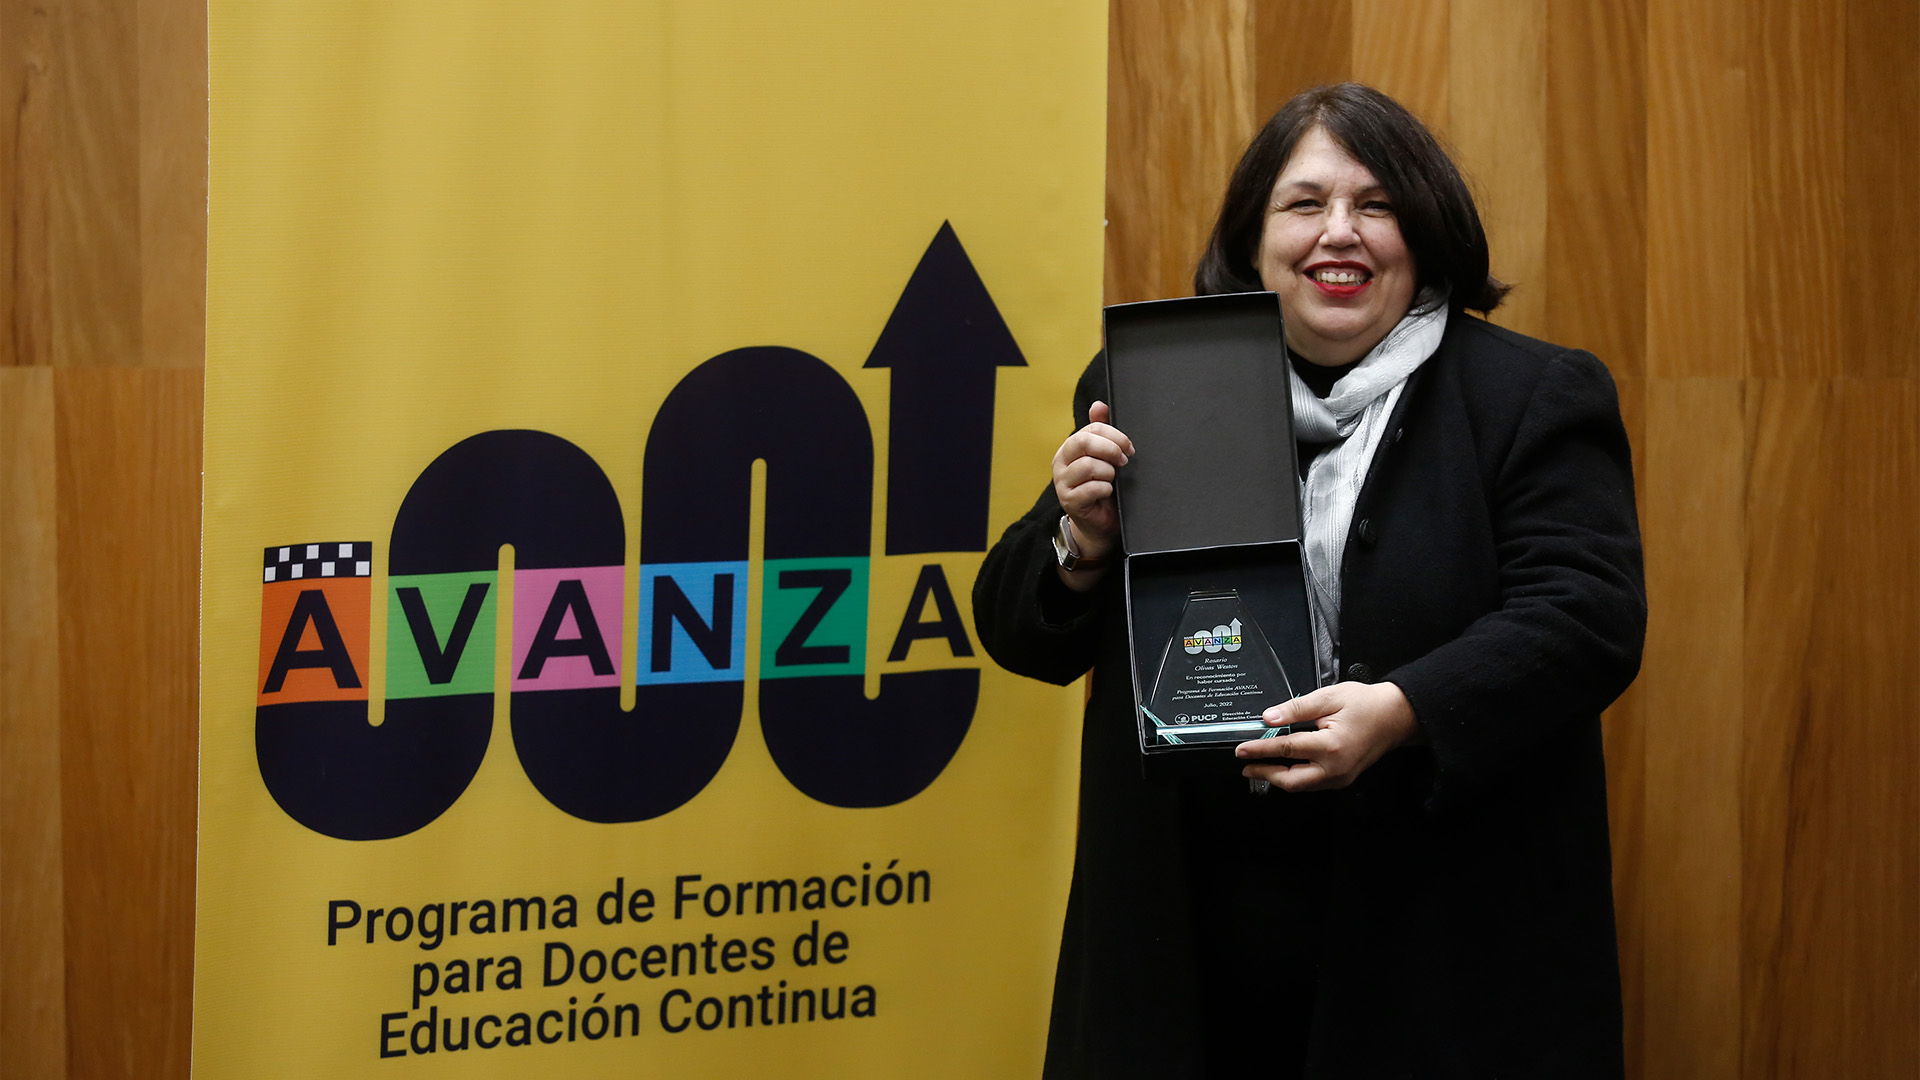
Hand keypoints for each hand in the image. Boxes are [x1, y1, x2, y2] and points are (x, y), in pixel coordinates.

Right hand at [1050, 401, 1133, 564]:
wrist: (1099, 523)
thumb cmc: (1103, 487)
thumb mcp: (1104, 457)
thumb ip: (1102, 431)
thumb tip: (1098, 404)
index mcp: (1070, 447)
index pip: (1091, 428)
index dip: (1114, 435)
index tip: (1129, 447)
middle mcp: (1061, 462)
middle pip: (1084, 441)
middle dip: (1111, 449)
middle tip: (1124, 461)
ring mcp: (1062, 482)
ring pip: (1088, 466)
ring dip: (1109, 473)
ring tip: (1113, 480)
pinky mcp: (1069, 501)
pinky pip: (1092, 488)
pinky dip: (1106, 490)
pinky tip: (1107, 494)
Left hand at [1235, 681, 1418, 791]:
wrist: (1396, 717)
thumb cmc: (1367, 704)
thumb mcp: (1329, 697)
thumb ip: (1296, 708)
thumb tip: (1269, 718)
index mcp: (1331, 746)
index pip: (1286, 750)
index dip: (1260, 750)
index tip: (1242, 750)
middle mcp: (1336, 768)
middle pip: (1291, 780)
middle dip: (1265, 774)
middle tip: (1245, 766)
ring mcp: (1340, 777)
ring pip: (1301, 786)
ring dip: (1278, 778)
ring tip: (1259, 768)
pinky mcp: (1343, 779)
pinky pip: (1313, 784)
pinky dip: (1294, 777)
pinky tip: (1283, 768)